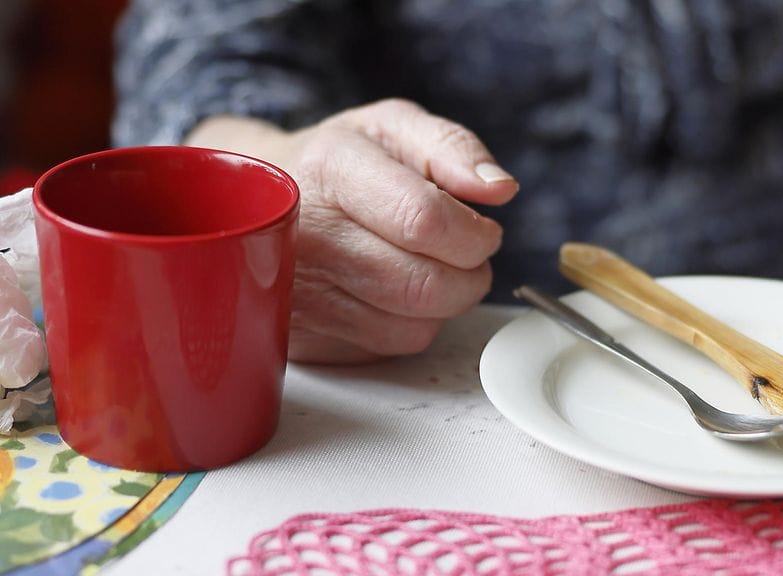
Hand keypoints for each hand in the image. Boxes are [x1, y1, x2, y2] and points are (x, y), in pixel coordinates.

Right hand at [186, 99, 517, 362]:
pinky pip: (386, 348)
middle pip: (426, 286)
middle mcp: (307, 234)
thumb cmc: (338, 161)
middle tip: (464, 255)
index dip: (474, 235)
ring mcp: (297, 292)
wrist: (256, 199)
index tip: (483, 232)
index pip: (425, 221)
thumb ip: (453, 147)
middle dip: (469, 276)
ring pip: (413, 328)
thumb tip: (499, 188)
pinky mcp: (300, 336)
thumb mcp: (394, 127)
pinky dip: (407, 326)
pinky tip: (390, 292)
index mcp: (334, 167)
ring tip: (425, 267)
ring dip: (442, 305)